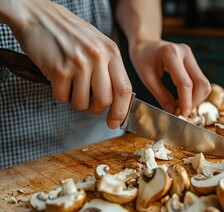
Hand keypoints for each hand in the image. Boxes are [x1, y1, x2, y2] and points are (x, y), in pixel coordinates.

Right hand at [4, 0, 131, 128]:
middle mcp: (98, 57)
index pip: (124, 89)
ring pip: (82, 103)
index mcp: (111, 51)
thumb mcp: (98, 44)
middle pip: (104, 101)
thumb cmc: (69, 32)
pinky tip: (58, 78)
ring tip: (70, 83)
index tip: (115, 122)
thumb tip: (117, 99)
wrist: (38, 15)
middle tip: (87, 100)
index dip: (121, 111)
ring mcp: (79, 63)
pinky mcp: (59, 69)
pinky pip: (62, 98)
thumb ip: (109, 67)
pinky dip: (58, 93)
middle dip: (95, 108)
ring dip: (74, 100)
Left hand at [128, 40, 210, 115]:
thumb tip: (172, 112)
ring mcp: (191, 56)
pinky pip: (200, 80)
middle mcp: (185, 53)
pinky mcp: (193, 61)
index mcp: (171, 54)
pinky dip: (195, 93)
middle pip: (201, 83)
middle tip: (182, 112)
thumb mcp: (147, 78)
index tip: (183, 114)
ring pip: (204, 83)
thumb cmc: (143, 58)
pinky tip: (183, 99)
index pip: (185, 82)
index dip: (186, 101)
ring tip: (181, 106)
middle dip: (194, 101)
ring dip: (196, 98)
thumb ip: (161, 95)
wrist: (146, 43)